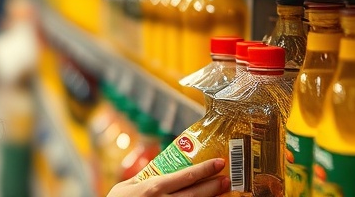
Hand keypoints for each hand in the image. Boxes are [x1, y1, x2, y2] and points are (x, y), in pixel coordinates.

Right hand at [106, 158, 230, 196]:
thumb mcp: (127, 186)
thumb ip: (144, 176)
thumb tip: (161, 165)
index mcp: (154, 188)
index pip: (185, 176)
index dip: (204, 169)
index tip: (219, 162)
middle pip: (196, 193)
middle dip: (214, 185)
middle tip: (227, 177)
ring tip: (223, 191)